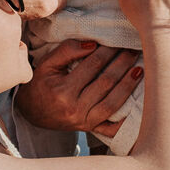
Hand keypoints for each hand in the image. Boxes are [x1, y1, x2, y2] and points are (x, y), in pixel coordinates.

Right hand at [15, 38, 141, 136]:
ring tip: (139, 69)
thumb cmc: (40, 84)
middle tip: (133, 50)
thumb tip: (93, 44)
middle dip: (122, 64)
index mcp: (63, 91)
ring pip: (113, 102)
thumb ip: (67, 50)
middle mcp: (74, 108)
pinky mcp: (89, 129)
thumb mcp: (47, 63)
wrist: (31, 112)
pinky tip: (137, 106)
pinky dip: (125, 119)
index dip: (107, 52)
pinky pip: (111, 127)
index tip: (118, 41)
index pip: (92, 65)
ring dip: (128, 85)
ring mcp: (83, 121)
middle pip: (106, 82)